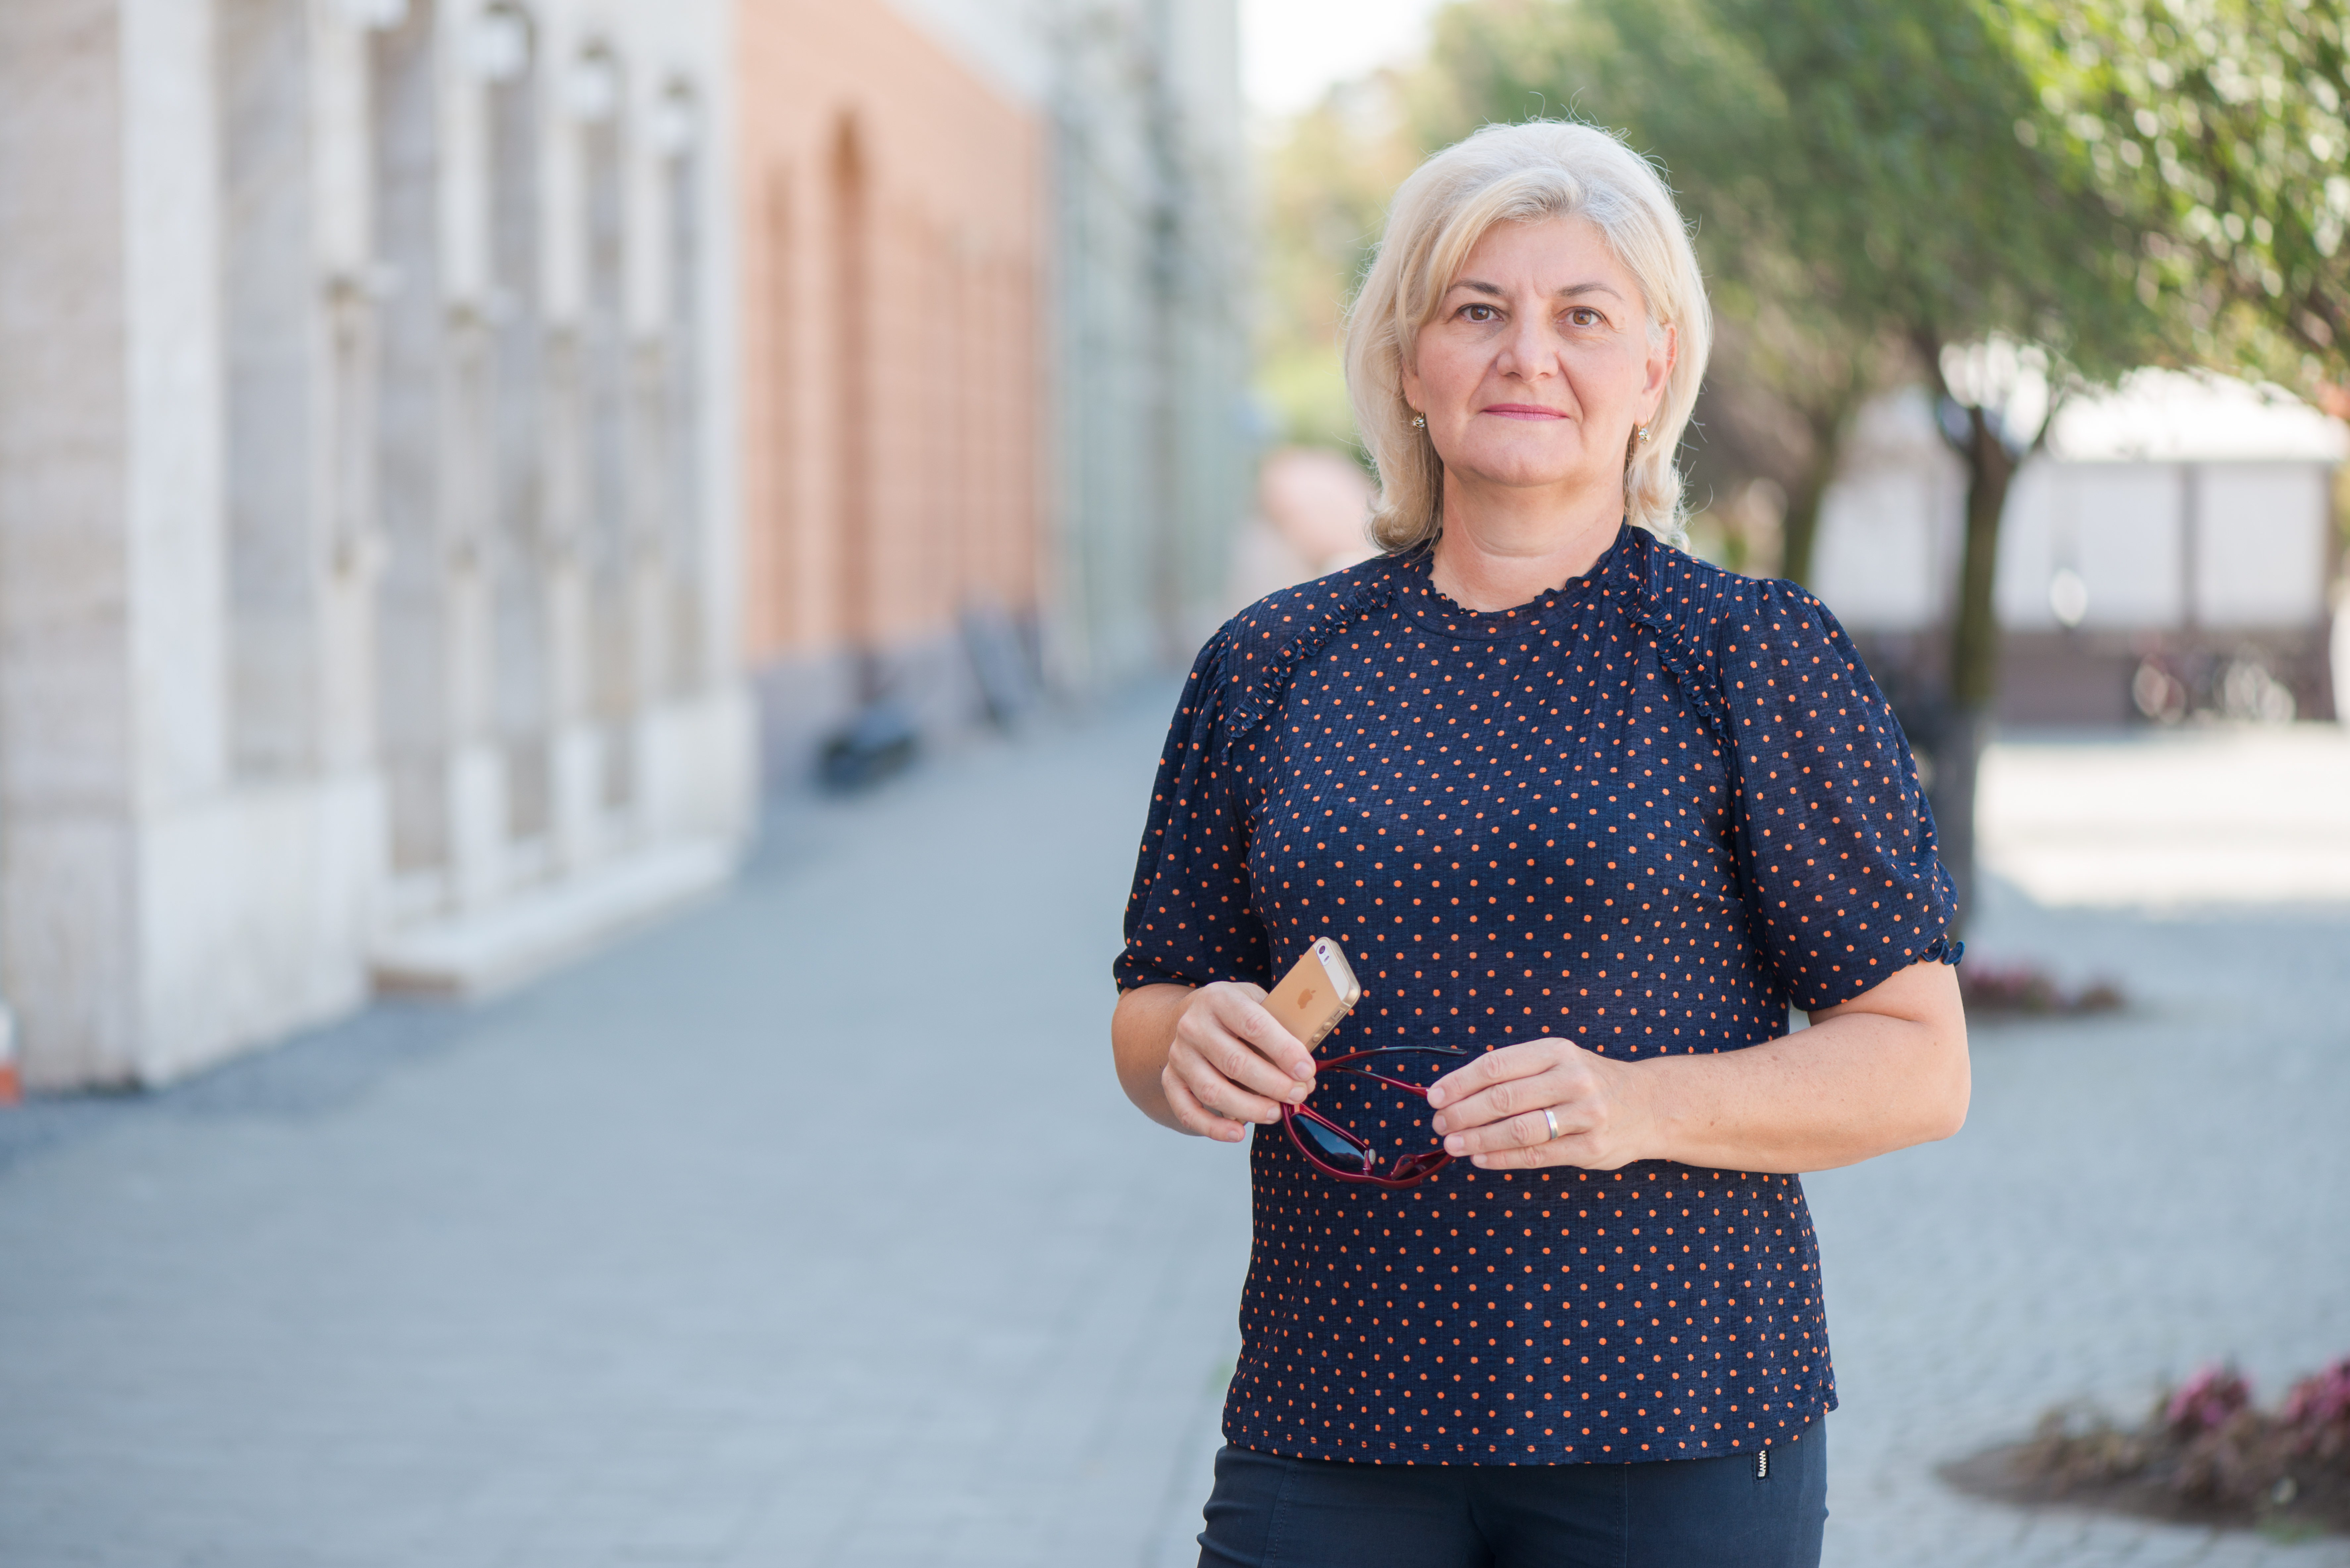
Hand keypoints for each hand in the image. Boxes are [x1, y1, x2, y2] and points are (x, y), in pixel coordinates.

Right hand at [1160, 982, 1317, 1142]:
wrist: (1196, 1017)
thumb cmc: (1239, 1016)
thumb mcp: (1262, 1005)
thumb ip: (1284, 1032)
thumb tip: (1304, 1075)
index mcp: (1220, 999)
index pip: (1253, 1025)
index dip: (1283, 1051)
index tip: (1306, 1071)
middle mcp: (1193, 1025)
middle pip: (1234, 1062)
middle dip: (1273, 1084)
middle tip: (1298, 1094)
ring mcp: (1179, 1054)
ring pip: (1212, 1091)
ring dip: (1249, 1108)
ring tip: (1276, 1113)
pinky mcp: (1171, 1079)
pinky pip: (1187, 1111)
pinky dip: (1213, 1127)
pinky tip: (1237, 1134)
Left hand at [1425, 1037, 1655, 1169]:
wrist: (1649, 1104)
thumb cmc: (1588, 1081)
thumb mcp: (1557, 1061)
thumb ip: (1515, 1073)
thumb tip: (1456, 1092)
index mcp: (1557, 1051)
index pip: (1496, 1065)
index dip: (1459, 1083)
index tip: (1434, 1097)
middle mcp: (1573, 1079)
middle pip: (1503, 1098)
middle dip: (1463, 1113)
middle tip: (1439, 1124)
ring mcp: (1585, 1115)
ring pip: (1518, 1129)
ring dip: (1478, 1139)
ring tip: (1453, 1144)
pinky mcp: (1591, 1148)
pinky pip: (1537, 1155)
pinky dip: (1503, 1158)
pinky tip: (1480, 1158)